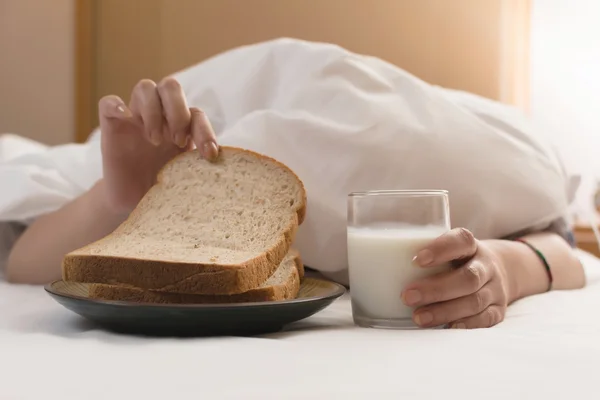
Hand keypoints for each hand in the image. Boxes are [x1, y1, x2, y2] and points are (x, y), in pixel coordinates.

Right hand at [98, 77, 218, 213]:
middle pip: (171, 87)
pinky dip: (116, 105)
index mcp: (182, 127)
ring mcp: (135, 119)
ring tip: (155, 141)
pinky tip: (125, 118)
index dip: (205, 131)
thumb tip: (225, 170)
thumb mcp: (186, 178)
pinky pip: (109, 103)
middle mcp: (160, 116)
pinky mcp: (112, 126)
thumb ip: (201, 168)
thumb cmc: (163, 188)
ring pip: (145, 88)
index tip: (209, 156)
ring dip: (153, 112)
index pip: (197, 114)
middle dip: (178, 110)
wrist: (132, 202)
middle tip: (177, 140)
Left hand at [400, 228, 509, 328]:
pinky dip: (466, 325)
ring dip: (445, 311)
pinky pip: (486, 319)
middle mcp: (486, 265)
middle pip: (467, 277)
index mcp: (470, 245)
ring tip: (418, 317)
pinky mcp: (499, 310)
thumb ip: (420, 253)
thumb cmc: (456, 260)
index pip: (460, 241)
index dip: (440, 249)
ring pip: (474, 300)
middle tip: (407, 296)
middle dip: (436, 289)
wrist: (503, 269)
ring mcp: (495, 288)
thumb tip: (366, 257)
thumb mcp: (446, 249)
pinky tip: (447, 328)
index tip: (416, 260)